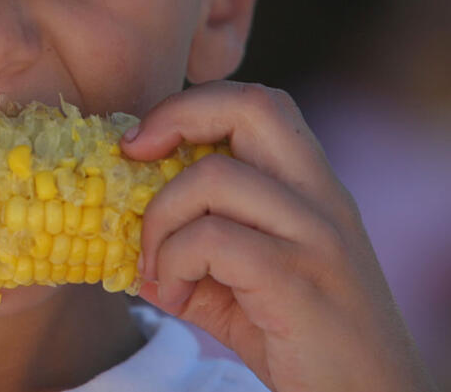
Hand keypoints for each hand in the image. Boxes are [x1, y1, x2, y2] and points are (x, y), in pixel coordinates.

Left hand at [122, 81, 434, 391]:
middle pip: (250, 105)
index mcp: (314, 187)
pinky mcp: (300, 282)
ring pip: (213, 178)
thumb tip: (127, 240)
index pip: (257, 103)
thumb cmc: (307, 347)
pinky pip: (213, 240)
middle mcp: (323, 198)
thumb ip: (196, 254)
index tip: (143, 145)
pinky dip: (174, 263)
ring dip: (160, 220)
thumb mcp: (246, 289)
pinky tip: (174, 297)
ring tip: (157, 268)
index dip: (191, 107)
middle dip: (176, 117)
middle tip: (134, 160)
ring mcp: (317, 237)